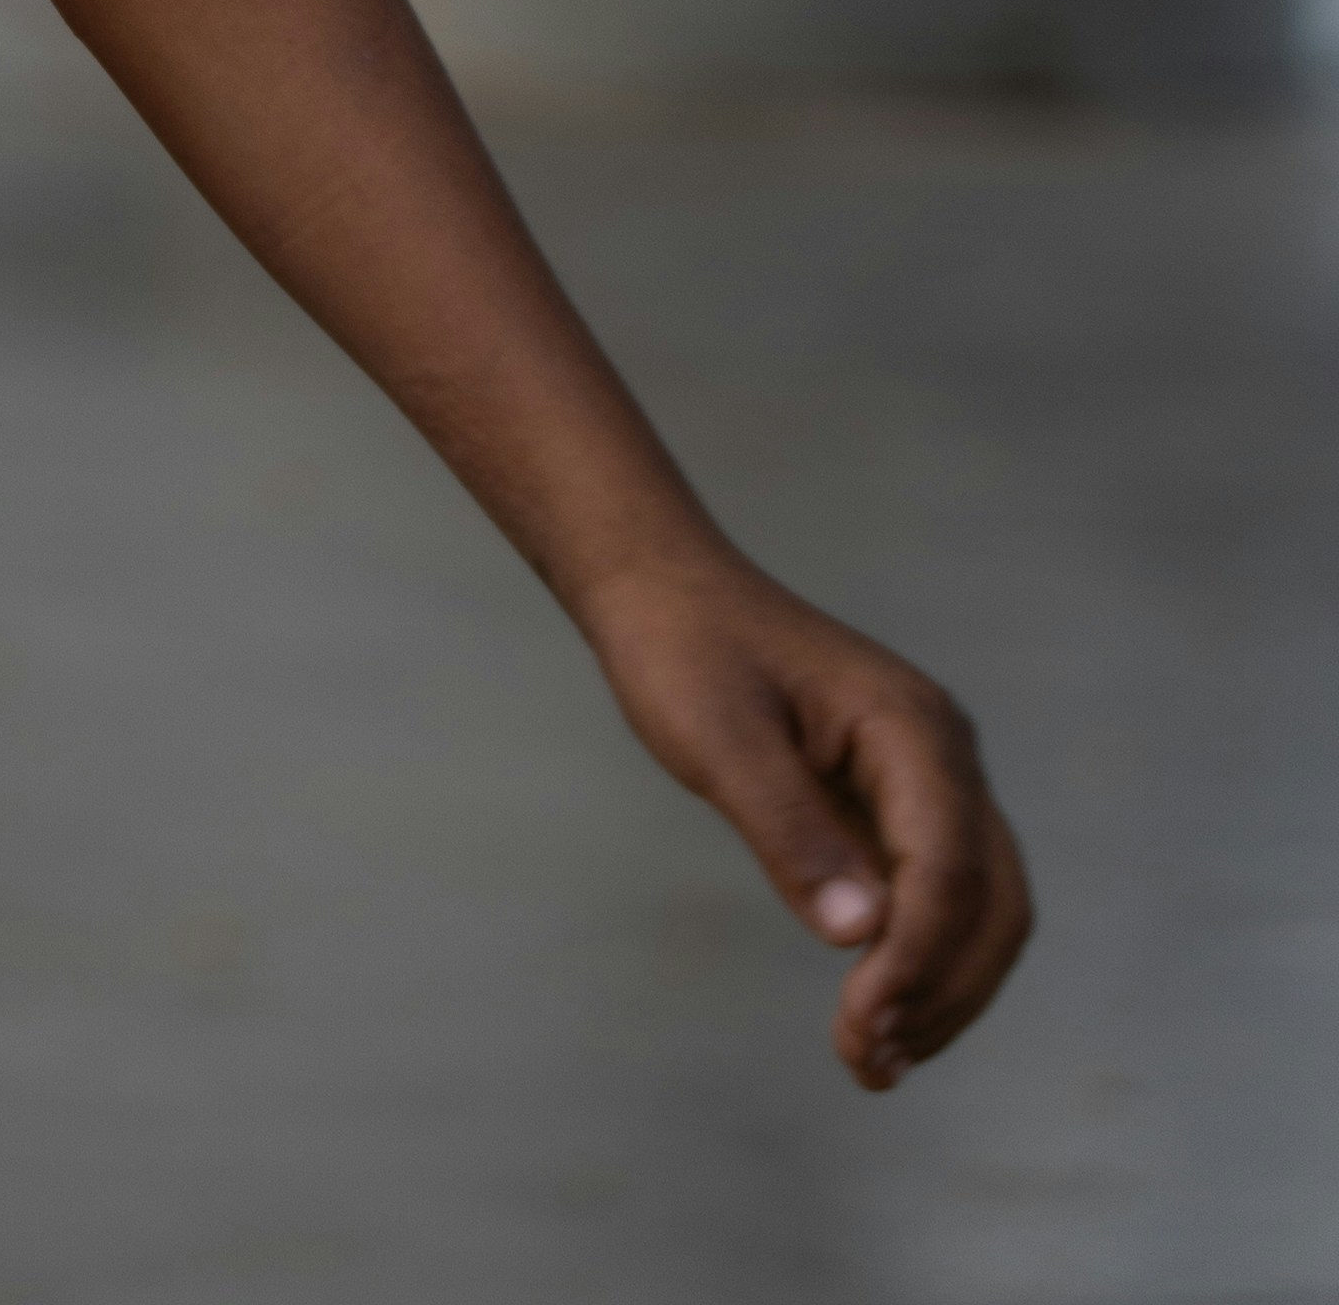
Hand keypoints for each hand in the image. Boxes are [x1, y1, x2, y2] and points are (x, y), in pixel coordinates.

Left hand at [577, 546, 1032, 1087]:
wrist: (662, 590)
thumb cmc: (683, 649)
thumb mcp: (718, 737)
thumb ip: (788, 830)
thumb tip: (859, 934)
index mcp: (911, 727)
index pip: (949, 866)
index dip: (919, 957)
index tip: (863, 1025)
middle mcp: (941, 754)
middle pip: (992, 900)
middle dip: (942, 991)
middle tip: (867, 1062)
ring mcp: (928, 781)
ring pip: (981, 911)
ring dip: (941, 993)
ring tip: (872, 1063)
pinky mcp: (898, 806)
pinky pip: (940, 899)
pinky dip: (920, 964)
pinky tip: (877, 1016)